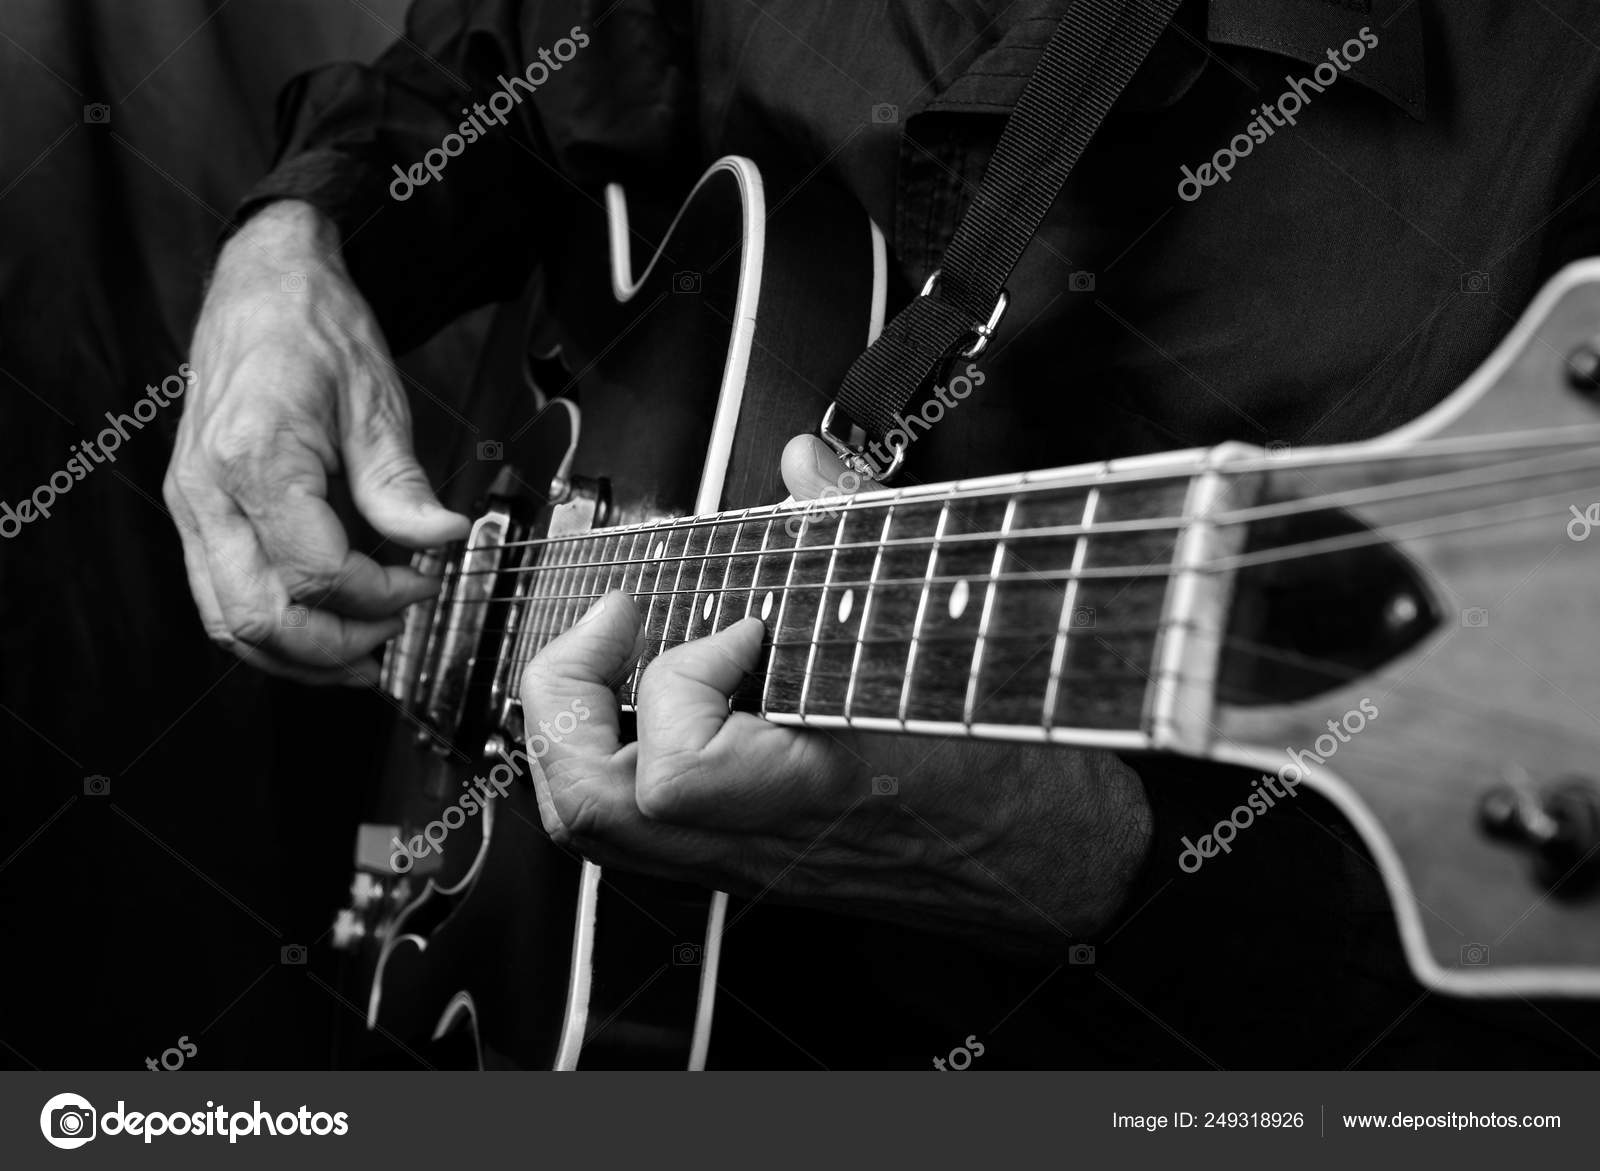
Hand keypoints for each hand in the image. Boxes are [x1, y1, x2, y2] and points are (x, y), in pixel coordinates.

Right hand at [164, 201, 469, 683]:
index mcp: (255, 460)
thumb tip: (442, 540)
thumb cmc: (314, 329)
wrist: (262, 284)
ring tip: (362, 654)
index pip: (317, 574)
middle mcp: (207, 491)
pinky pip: (218, 596)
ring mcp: (191, 505)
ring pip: (227, 622)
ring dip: (297, 654)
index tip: (425, 584)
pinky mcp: (194, 510)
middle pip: (259, 617)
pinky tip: (320, 629)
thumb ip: (400, 484)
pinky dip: (269, 628)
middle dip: (335, 646)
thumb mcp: (377, 400)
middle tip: (395, 638)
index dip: (380, 597)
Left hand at [517, 436, 1152, 948]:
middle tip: (610, 617)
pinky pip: (635, 822)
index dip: (684, 677)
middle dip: (565, 696)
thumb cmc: (1020, 767)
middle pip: (594, 811)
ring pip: (599, 827)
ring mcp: (741, 860)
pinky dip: (610, 748)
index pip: (680, 773)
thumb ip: (868, 538)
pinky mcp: (743, 859)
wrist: (1050, 861)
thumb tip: (808, 462)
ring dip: (571, 724)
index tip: (747, 622)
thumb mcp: (960, 634)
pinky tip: (648, 694)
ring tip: (608, 649)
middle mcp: (758, 844)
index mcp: (816, 800)